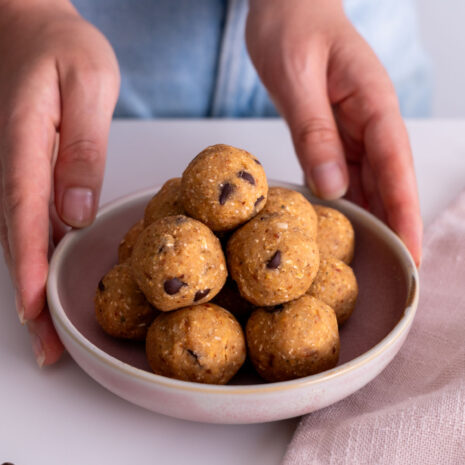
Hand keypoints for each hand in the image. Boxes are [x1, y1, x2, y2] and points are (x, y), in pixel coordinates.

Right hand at [0, 1, 119, 364]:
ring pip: (25, 239)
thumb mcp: (86, 84)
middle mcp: (16, 167)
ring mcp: (21, 173)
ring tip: (49, 334)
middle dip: (32, 297)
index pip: (25, 217)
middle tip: (47, 348)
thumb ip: (82, 148)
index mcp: (28, 147)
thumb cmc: (61, 47)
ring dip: (35, 287)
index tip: (37, 313)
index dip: (32, 269)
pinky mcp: (33, 173)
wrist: (31, 25)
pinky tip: (52, 284)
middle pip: (20, 241)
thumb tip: (75, 208)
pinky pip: (35, 222)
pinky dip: (42, 259)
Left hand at [247, 0, 421, 265]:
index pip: (396, 166)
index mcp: (372, 103)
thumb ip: (314, 133)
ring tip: (371, 261)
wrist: (284, 6)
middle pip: (389, 181)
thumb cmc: (291, 27)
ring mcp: (353, 129)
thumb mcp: (297, 79)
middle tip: (398, 272)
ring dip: (372, 219)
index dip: (405, 212)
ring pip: (369, 182)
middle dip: (396, 226)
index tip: (411, 251)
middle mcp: (370, 121)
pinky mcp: (333, 135)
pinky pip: (344, 174)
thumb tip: (332, 187)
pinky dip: (345, 202)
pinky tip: (341, 226)